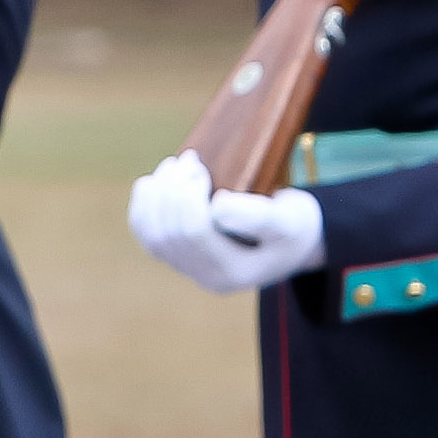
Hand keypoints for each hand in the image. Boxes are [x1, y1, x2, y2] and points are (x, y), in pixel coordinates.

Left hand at [128, 152, 324, 291]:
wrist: (293, 237)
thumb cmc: (293, 224)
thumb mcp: (288, 218)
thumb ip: (258, 215)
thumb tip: (217, 206)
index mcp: (234, 272)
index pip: (192, 232)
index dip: (187, 195)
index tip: (200, 167)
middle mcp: (207, 277)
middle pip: (168, 232)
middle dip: (171, 189)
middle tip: (190, 160)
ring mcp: (189, 268)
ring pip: (151, 233)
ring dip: (155, 194)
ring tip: (173, 166)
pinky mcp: (177, 254)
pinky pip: (145, 232)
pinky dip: (144, 204)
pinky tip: (155, 182)